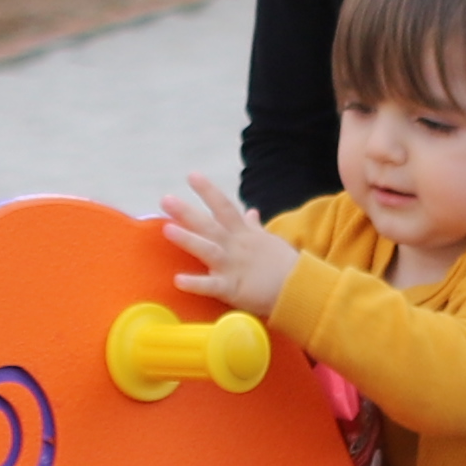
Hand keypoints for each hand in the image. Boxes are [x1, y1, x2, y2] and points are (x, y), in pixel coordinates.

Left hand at [152, 176, 298, 316]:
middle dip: (187, 212)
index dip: (208, 191)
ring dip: (188, 239)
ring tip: (167, 229)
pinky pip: (211, 286)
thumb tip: (250, 211)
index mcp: (244, 234)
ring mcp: (233, 266)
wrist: (300, 289)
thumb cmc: (284, 266)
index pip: (224, 207)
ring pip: (208, 249)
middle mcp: (235, 246)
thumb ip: (254, 227)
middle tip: (165, 199)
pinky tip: (177, 280)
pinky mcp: (233, 289)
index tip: (192, 176)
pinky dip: (195, 283)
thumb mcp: (269, 241)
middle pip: (209, 225)